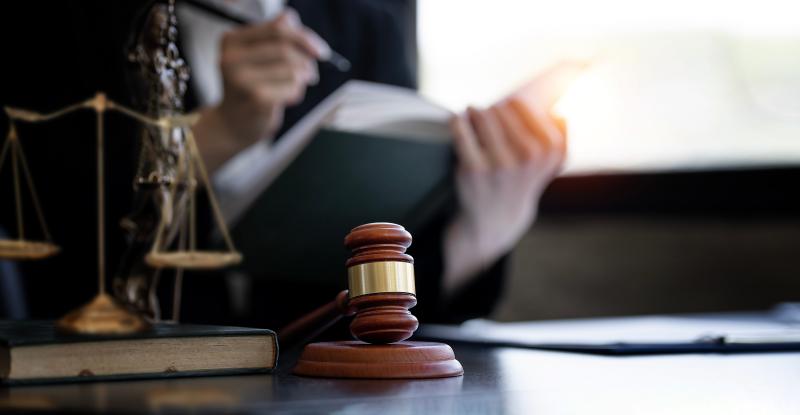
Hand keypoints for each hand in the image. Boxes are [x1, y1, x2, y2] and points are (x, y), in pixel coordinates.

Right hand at [194, 9, 329, 171]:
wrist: (232, 125)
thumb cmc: (249, 87)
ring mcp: (242, 79)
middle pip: (285, 48)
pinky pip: (293, 88)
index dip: (304, 37)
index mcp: (231, 41)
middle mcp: (231, 58)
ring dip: (301, 79)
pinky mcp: (256, 99)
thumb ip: (273, 36)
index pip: (277, 28)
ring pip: (292, 69)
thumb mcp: (256, 57)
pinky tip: (286, 99)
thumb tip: (290, 17)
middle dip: (306, 60)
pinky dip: (296, 93)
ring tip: (293, 87)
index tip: (320, 51)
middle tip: (311, 73)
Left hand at [442, 64, 577, 294]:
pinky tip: (459, 119)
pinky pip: (462, 131)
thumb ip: (561, 129)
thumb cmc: (524, 177)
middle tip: (490, 112)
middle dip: (497, 108)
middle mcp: (529, 157)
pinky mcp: (474, 170)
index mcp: (551, 150)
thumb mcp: (551, 157)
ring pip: (485, 115)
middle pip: (506, 107)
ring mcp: (501, 165)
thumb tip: (572, 94)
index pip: (530, 106)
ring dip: (477, 111)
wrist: (498, 218)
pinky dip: (458, 121)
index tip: (508, 107)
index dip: (515, 105)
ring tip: (475, 113)